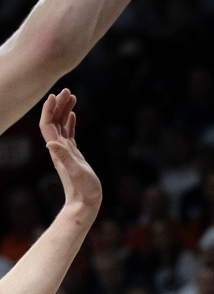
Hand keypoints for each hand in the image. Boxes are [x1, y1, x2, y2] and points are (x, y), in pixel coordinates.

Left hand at [39, 89, 100, 213]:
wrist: (85, 202)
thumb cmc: (83, 189)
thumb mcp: (75, 172)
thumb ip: (64, 158)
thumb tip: (51, 143)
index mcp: (58, 150)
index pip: (48, 125)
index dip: (49, 110)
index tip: (55, 96)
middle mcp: (58, 148)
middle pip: (54, 122)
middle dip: (58, 105)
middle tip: (67, 90)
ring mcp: (66, 151)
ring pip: (61, 125)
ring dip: (64, 110)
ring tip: (72, 97)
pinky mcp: (74, 154)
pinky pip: (69, 133)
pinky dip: (69, 121)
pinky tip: (73, 115)